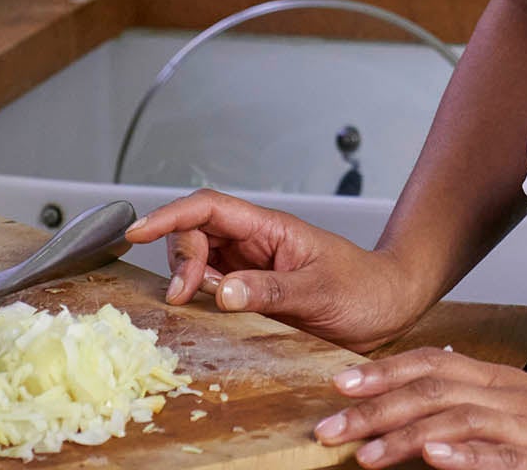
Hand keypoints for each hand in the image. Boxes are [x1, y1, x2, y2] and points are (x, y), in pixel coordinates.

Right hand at [124, 188, 422, 351]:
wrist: (389, 307)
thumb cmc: (365, 289)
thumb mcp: (320, 291)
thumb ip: (271, 291)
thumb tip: (221, 291)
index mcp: (269, 229)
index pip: (209, 208)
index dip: (170, 216)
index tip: (137, 232)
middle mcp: (254, 245)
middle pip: (194, 234)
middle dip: (178, 258)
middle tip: (183, 296)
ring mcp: (250, 270)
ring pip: (197, 263)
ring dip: (185, 281)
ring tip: (190, 305)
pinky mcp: (252, 296)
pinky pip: (212, 292)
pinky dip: (197, 302)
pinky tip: (198, 317)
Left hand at [313, 348, 526, 469]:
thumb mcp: (520, 400)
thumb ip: (474, 386)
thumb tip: (429, 361)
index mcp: (498, 380)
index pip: (431, 363)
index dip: (382, 371)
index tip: (337, 384)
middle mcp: (508, 397)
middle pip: (431, 393)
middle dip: (374, 410)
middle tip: (326, 429)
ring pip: (457, 424)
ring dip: (407, 437)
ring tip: (366, 453)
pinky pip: (501, 459)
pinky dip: (467, 458)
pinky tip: (436, 460)